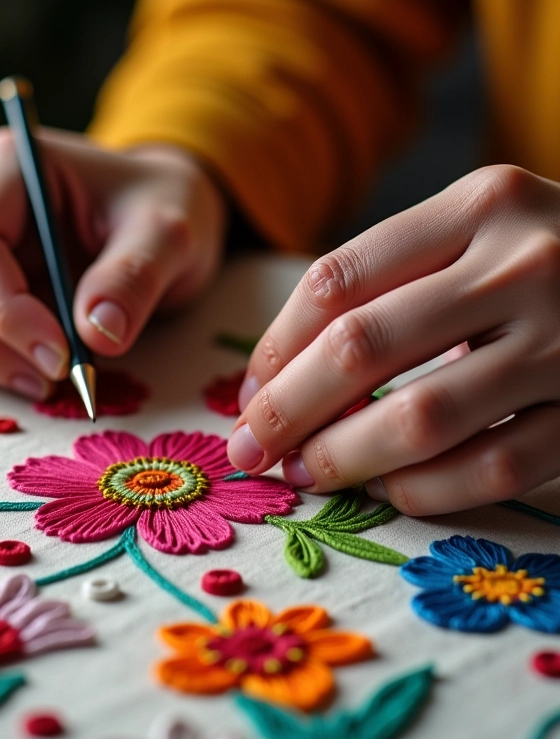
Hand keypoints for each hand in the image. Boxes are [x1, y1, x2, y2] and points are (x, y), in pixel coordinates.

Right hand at [0, 128, 225, 399]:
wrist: (155, 215)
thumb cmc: (160, 211)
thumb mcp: (168, 235)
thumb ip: (135, 277)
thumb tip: (97, 336)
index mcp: (9, 167)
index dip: (3, 309)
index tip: (61, 356)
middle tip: (48, 375)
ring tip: (46, 380)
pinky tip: (32, 372)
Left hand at [228, 165, 559, 514]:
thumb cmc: (550, 263)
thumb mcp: (478, 237)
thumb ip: (393, 286)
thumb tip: (279, 377)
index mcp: (480, 205)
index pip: (337, 280)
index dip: (278, 348)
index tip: (250, 395)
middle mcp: (528, 261)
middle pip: (362, 347)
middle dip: (288, 409)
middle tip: (250, 450)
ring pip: (423, 415)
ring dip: (345, 457)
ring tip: (306, 473)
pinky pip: (495, 465)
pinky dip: (427, 489)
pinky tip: (391, 491)